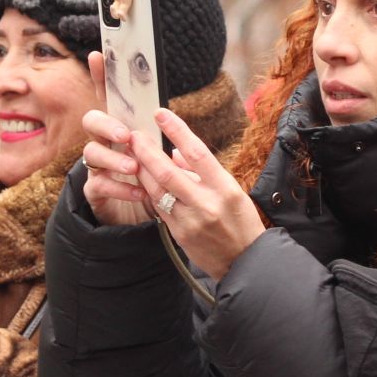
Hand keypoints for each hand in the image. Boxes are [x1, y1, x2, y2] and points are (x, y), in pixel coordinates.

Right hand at [81, 51, 154, 225]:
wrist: (144, 219)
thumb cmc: (154, 180)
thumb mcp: (160, 156)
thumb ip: (158, 137)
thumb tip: (163, 115)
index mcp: (121, 128)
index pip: (109, 98)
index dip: (100, 77)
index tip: (98, 55)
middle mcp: (104, 142)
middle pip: (91, 120)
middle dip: (106, 124)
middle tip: (125, 135)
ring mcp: (97, 167)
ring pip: (92, 153)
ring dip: (114, 158)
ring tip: (135, 168)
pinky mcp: (96, 192)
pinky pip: (99, 185)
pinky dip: (120, 188)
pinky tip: (139, 193)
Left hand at [127, 105, 264, 281]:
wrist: (245, 262)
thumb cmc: (241, 221)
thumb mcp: (232, 191)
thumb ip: (204, 171)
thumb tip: (178, 152)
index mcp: (225, 187)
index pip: (197, 152)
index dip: (176, 131)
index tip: (161, 114)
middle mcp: (206, 203)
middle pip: (168, 172)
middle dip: (147, 151)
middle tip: (133, 135)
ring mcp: (190, 220)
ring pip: (157, 190)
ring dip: (141, 169)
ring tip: (131, 153)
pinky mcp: (179, 235)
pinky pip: (159, 208)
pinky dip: (149, 191)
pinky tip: (141, 179)